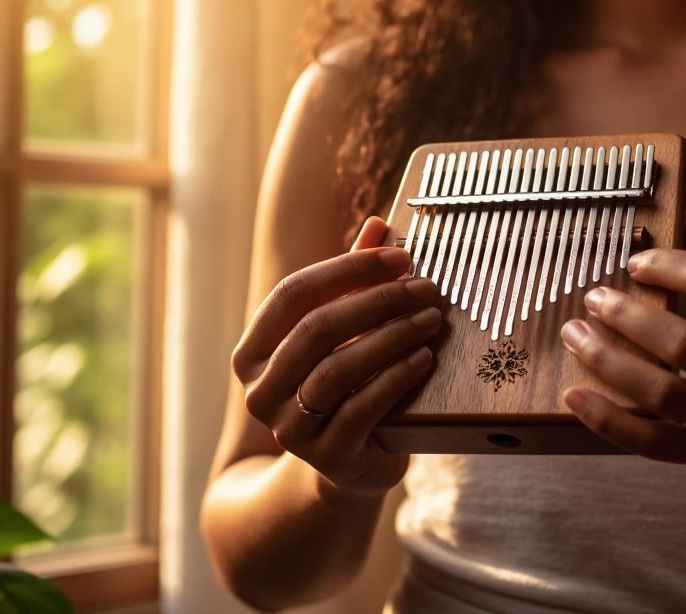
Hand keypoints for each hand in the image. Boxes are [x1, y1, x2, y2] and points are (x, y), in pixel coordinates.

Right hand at [231, 216, 440, 496]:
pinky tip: (425, 358)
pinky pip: (362, 409)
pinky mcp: (326, 456)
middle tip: (426, 288)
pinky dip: (396, 378)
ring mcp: (289, 427)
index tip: (400, 256)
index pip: (293, 294)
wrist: (351, 463)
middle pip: (317, 329)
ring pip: (338, 369)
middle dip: (377, 302)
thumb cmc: (348, 383)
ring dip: (392, 337)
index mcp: (254, 350)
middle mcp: (260, 390)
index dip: (348, 269)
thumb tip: (379, 223)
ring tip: (432, 319)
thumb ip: (354, 282)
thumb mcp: (346, 331)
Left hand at [560, 202, 685, 491]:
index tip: (633, 264)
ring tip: (575, 336)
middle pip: (683, 344)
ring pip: (665, 396)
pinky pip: (654, 443)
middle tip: (592, 298)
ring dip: (610, 364)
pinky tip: (574, 396)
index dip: (667, 265)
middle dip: (628, 318)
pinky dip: (610, 421)